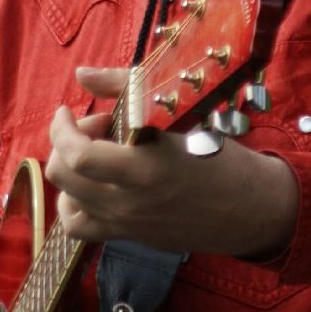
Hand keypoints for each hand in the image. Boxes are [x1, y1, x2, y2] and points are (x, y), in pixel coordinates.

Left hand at [44, 66, 298, 259]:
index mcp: (145, 168)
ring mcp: (127, 224)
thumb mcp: (180, 115)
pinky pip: (79, 228)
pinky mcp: (129, 237)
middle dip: (67, 141)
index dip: (62, 127)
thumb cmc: (219, 157)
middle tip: (97, 127)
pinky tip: (91, 186)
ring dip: (71, 170)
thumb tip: (82, 74)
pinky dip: (73, 204)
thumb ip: (126, 88)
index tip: (68, 110)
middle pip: (64, 174)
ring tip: (97, 155)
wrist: (248, 209)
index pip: (79, 154)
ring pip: (66, 200)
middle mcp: (130, 201)